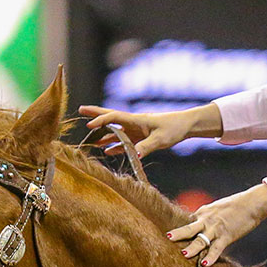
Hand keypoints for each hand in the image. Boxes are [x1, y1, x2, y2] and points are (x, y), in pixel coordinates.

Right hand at [78, 103, 221, 157]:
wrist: (186, 125)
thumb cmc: (174, 128)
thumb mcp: (160, 139)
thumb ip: (146, 147)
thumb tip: (134, 156)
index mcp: (136, 120)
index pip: (114, 118)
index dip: (100, 121)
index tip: (89, 125)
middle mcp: (133, 123)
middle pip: (110, 118)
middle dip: (95, 115)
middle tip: (80, 110)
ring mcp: (136, 131)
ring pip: (115, 132)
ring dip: (103, 136)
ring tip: (90, 140)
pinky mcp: (141, 138)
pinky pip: (125, 142)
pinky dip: (116, 146)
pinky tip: (108, 152)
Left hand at [167, 184, 266, 266]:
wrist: (252, 203)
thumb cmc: (235, 206)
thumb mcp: (215, 208)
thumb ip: (205, 216)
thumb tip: (195, 224)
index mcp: (202, 212)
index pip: (186, 222)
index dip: (178, 230)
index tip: (167, 238)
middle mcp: (207, 220)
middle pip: (189, 228)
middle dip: (178, 234)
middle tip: (167, 238)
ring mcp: (216, 229)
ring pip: (201, 240)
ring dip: (192, 248)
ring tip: (183, 255)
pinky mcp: (226, 236)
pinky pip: (217, 248)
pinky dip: (211, 257)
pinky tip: (205, 264)